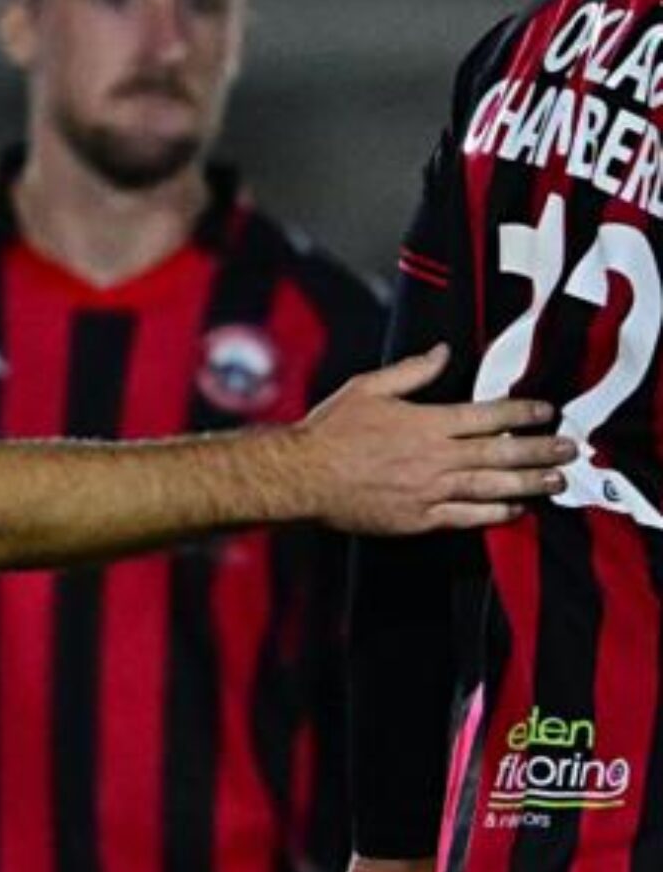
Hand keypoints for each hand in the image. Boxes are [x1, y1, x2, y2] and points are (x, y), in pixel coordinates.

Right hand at [298, 344, 572, 534]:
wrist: (301, 477)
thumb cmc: (330, 431)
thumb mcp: (367, 388)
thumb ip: (410, 372)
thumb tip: (443, 352)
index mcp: (426, 423)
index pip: (488, 416)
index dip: (522, 412)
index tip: (546, 411)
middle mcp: (435, 458)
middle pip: (500, 452)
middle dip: (539, 449)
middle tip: (569, 449)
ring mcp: (429, 491)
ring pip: (492, 486)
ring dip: (528, 483)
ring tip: (554, 481)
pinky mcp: (417, 519)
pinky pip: (466, 517)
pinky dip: (494, 514)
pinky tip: (514, 510)